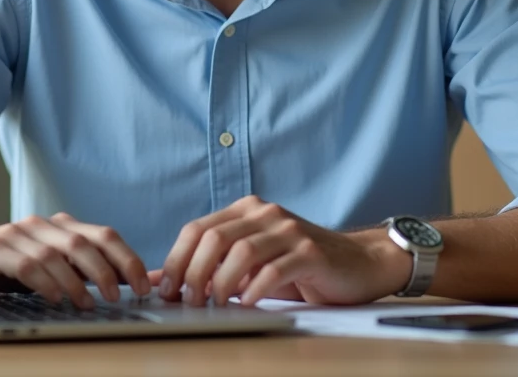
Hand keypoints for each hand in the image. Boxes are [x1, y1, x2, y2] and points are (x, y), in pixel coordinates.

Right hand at [0, 212, 150, 308]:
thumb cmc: (8, 266)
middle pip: (84, 243)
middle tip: (119, 297)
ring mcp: (17, 234)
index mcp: (61, 227)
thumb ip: (86, 272)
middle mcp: (42, 226)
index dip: (127, 258)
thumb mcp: (51, 267)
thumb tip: (135, 282)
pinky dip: (44, 282)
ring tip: (88, 304)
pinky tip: (54, 299)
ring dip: (77, 282)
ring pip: (57, 254)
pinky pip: (25, 264)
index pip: (104, 236)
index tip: (144, 285)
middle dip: (107, 270)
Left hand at [158, 195, 412, 306]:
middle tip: (189, 302)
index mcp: (246, 211)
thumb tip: (159, 279)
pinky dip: (255, 289)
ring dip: (220, 283)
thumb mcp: (249, 264)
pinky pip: (274, 269)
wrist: (358, 264)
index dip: (176, 260)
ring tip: (215, 305)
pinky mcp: (310, 252)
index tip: (168, 291)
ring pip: (241, 252)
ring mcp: (289, 230)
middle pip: (214, 238)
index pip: (197, 229)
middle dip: (193, 274)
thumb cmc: (299, 266)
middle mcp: (265, 214)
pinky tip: (248, 303)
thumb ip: (208, 266)